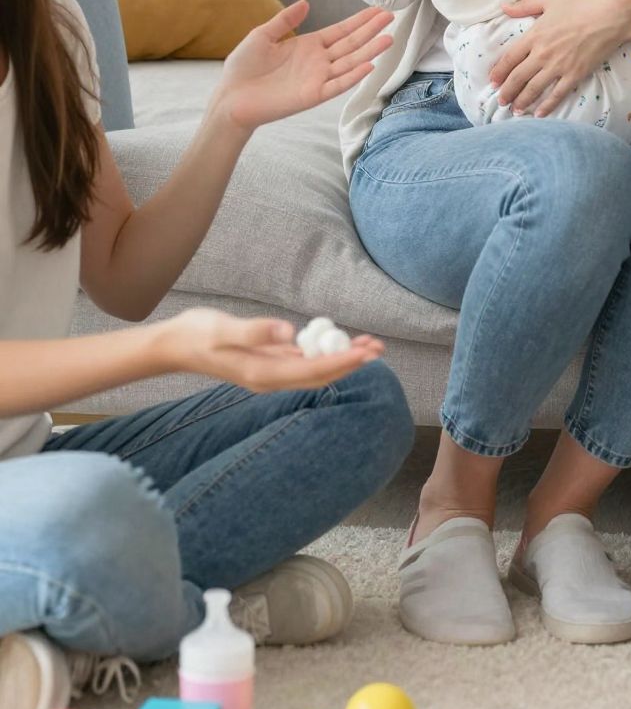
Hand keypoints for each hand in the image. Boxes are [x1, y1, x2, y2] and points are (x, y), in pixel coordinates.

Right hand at [158, 306, 384, 391]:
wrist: (174, 344)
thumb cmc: (197, 334)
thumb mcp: (223, 329)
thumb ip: (256, 331)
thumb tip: (290, 333)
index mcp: (262, 373)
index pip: (312, 371)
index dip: (341, 363)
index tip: (365, 354)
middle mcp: (269, 378)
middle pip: (319, 376)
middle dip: (350, 363)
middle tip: (378, 348)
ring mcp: (268, 372)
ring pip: (313, 370)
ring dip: (341, 359)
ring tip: (367, 346)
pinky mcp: (266, 362)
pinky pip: (301, 363)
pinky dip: (323, 354)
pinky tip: (336, 344)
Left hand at [213, 0, 393, 130]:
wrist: (231, 97)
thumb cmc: (243, 67)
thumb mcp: (262, 35)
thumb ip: (285, 20)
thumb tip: (306, 2)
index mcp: (308, 46)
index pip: (341, 31)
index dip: (359, 20)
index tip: (377, 10)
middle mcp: (318, 62)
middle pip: (351, 44)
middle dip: (371, 30)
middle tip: (391, 16)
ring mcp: (318, 79)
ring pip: (350, 62)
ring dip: (370, 51)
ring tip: (389, 38)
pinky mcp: (313, 95)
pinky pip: (337, 85)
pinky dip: (353, 76)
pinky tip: (369, 64)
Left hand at [489, 0, 630, 114]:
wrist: (612, 14)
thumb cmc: (582, 2)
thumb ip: (525, 6)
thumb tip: (503, 7)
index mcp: (534, 35)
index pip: (509, 58)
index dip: (499, 71)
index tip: (492, 81)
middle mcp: (542, 53)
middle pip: (518, 77)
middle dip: (507, 91)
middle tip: (500, 101)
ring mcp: (559, 66)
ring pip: (534, 89)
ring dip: (522, 101)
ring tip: (515, 110)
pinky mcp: (576, 74)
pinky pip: (557, 94)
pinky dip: (547, 106)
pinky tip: (539, 114)